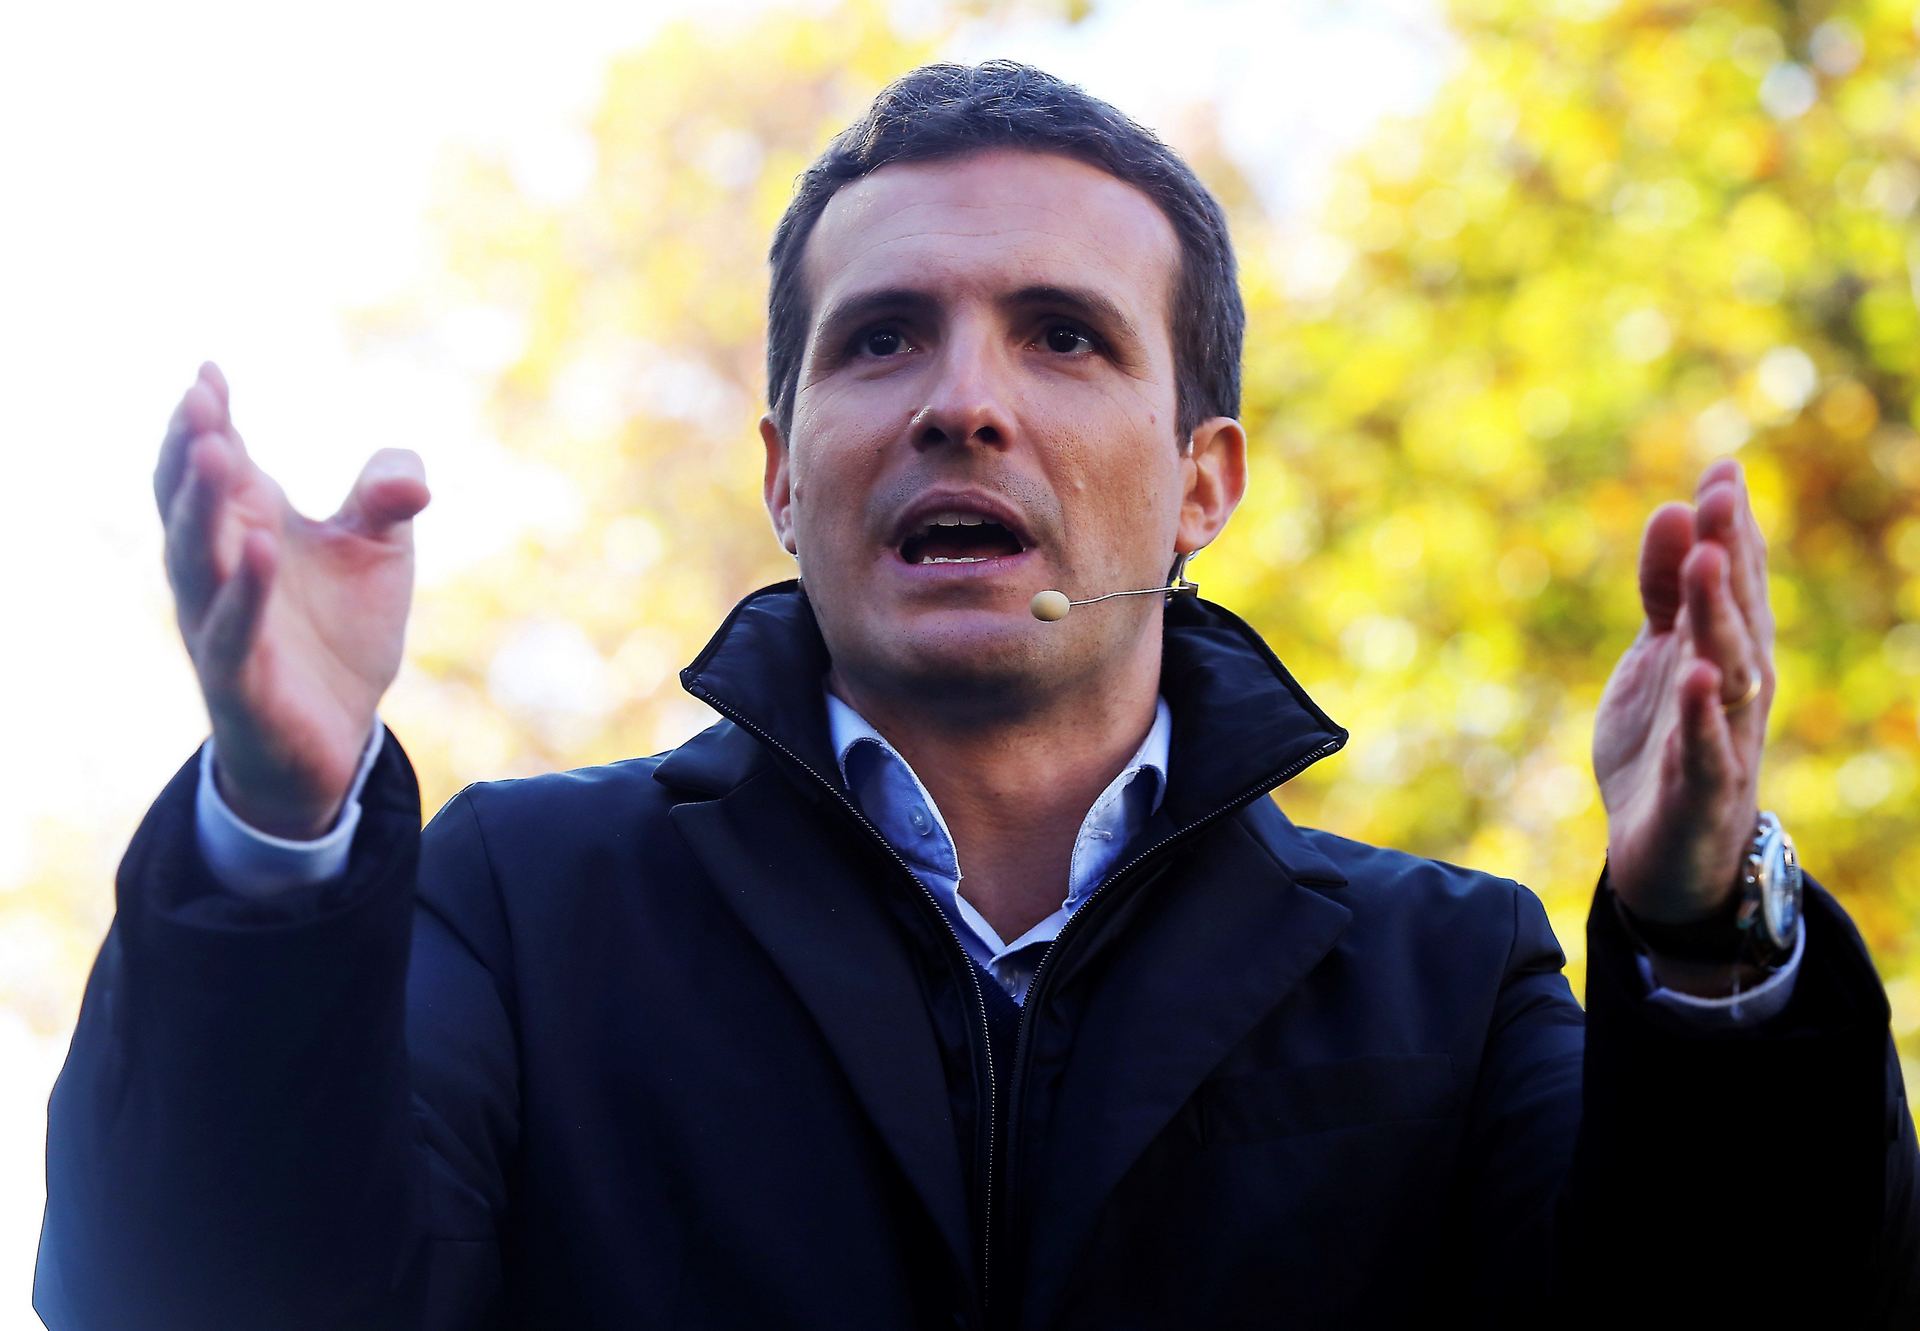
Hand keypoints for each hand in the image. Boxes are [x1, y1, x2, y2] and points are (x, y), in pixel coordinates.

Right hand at [156, 363, 429, 836]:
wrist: (338, 735)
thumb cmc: (340, 632)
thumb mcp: (378, 553)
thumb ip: (387, 500)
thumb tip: (407, 479)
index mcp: (244, 527)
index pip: (211, 464)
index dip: (206, 418)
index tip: (211, 370)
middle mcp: (217, 570)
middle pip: (186, 500)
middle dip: (190, 448)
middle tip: (201, 399)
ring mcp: (220, 623)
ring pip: (194, 558)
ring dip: (201, 505)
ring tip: (216, 451)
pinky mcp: (239, 677)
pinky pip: (233, 629)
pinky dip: (246, 587)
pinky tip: (261, 545)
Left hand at [1593, 458, 1773, 930]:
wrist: (1666, 855)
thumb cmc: (1667, 745)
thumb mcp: (1654, 657)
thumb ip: (1662, 589)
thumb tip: (1672, 508)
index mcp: (1728, 651)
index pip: (1736, 581)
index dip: (1732, 527)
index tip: (1722, 468)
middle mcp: (1739, 688)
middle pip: (1738, 614)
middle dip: (1730, 554)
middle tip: (1717, 496)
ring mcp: (1724, 738)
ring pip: (1730, 670)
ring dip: (1719, 618)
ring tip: (1705, 565)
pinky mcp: (1701, 790)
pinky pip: (1707, 747)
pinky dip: (1703, 712)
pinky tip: (1697, 675)